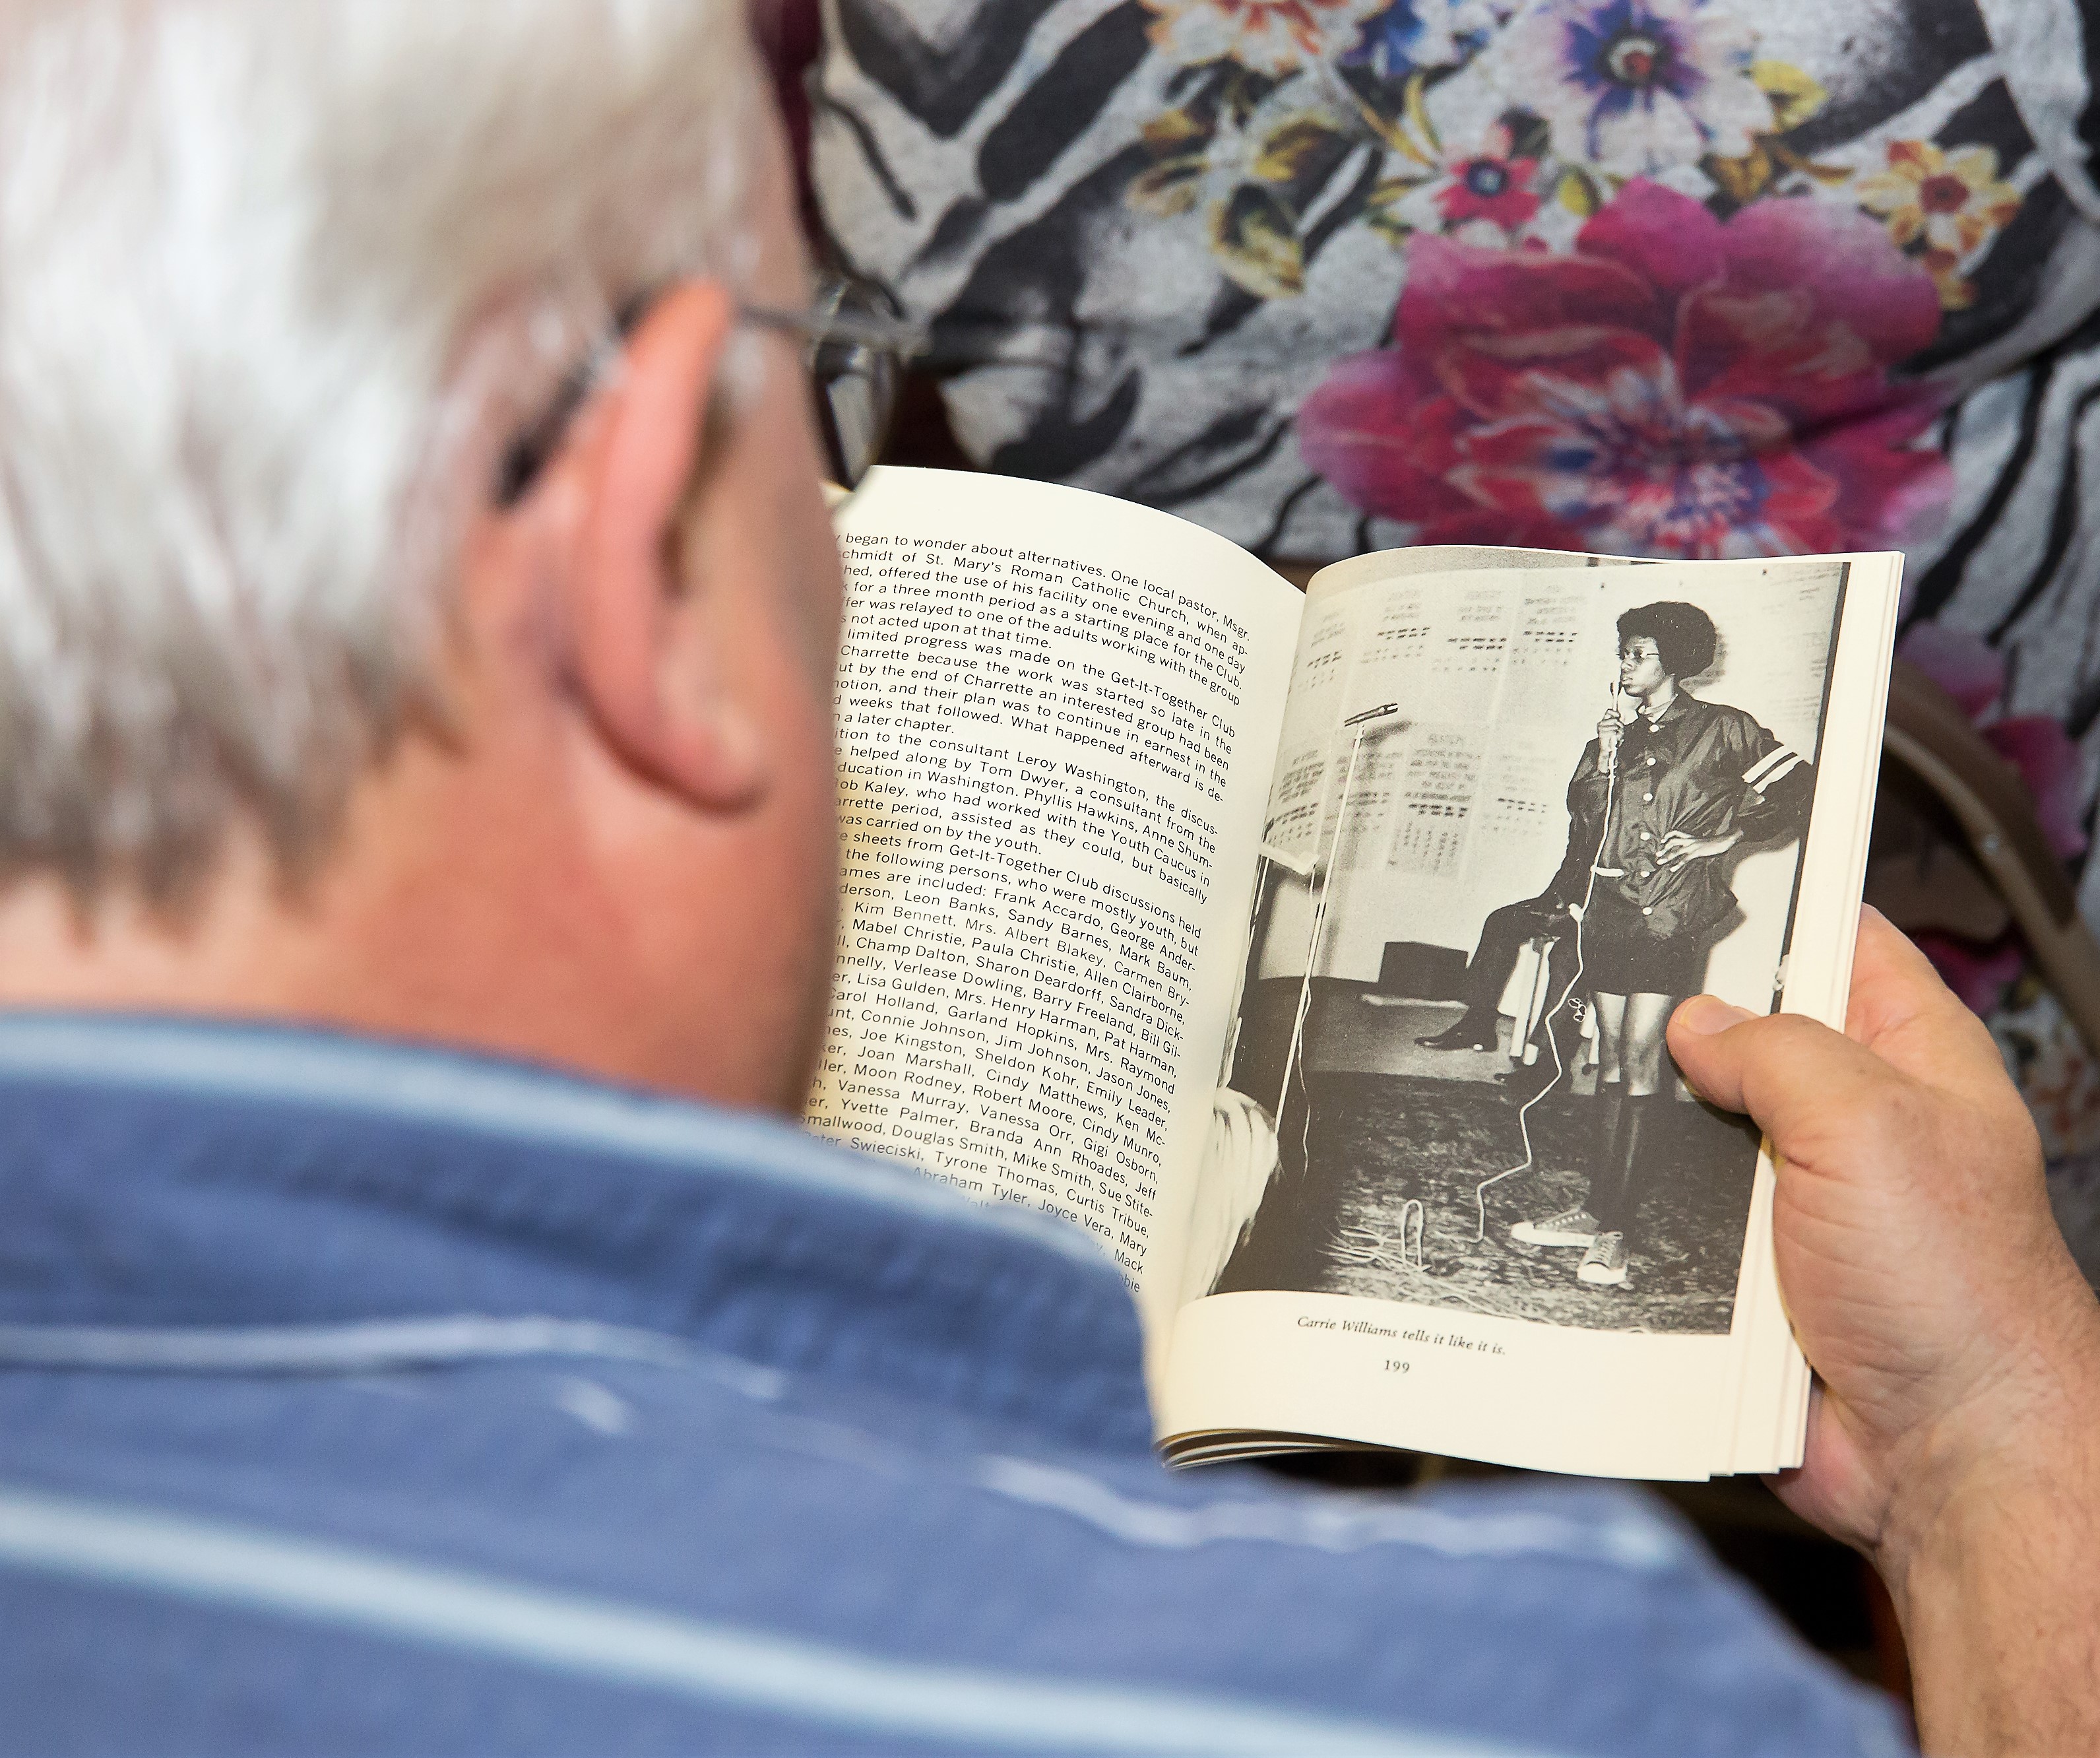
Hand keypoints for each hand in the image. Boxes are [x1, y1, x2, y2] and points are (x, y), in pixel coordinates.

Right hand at [1596, 710, 1621, 768]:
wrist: (1608, 749)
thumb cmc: (1613, 738)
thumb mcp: (1618, 728)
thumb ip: (1619, 721)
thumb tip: (1622, 715)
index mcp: (1603, 720)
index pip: (1608, 711)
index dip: (1614, 712)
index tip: (1619, 716)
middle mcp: (1600, 724)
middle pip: (1614, 719)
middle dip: (1619, 725)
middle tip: (1619, 730)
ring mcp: (1600, 729)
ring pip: (1614, 726)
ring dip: (1618, 731)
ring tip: (1616, 736)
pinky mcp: (1601, 734)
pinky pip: (1613, 732)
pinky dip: (1616, 735)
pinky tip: (1614, 738)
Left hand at [1655, 828, 1737, 868]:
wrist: (1722, 841)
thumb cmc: (1712, 842)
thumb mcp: (1700, 840)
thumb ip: (1692, 842)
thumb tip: (1686, 847)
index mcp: (1689, 836)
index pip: (1675, 832)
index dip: (1667, 836)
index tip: (1662, 841)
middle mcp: (1689, 840)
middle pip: (1672, 842)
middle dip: (1663, 849)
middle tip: (1657, 855)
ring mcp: (1692, 846)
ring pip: (1676, 851)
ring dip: (1666, 857)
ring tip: (1659, 862)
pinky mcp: (1696, 852)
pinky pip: (1684, 859)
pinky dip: (1677, 864)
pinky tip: (1672, 869)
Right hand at [1667, 911, 2099, 1752]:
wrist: (1944, 1456)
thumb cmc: (1959, 1295)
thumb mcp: (1867, 1124)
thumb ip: (1777, 1051)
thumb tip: (1698, 1022)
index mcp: (1911, 1058)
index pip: (1839, 941)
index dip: (1776, 901)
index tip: (1698, 867)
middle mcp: (1853, 1121)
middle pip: (1745, 1035)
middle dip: (1683, 1026)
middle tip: (1613, 995)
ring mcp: (1798, 1198)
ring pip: (1697, 1131)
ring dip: (1656, 1133)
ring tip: (1606, 1103)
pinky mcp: (1748, 1271)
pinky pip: (1673, 1219)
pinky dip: (1641, 1214)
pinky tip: (1612, 1198)